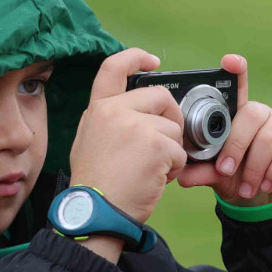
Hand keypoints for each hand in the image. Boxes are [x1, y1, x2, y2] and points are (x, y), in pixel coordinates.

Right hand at [68, 48, 187, 225]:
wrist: (96, 213)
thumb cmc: (97, 186)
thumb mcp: (90, 141)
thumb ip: (112, 120)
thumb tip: (139, 111)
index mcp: (98, 109)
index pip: (114, 68)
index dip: (136, 58)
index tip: (153, 61)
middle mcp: (115, 111)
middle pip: (160, 96)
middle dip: (171, 118)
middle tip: (166, 142)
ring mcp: (136, 126)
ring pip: (174, 128)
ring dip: (171, 150)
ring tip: (151, 169)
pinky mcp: (155, 144)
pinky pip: (180, 151)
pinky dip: (175, 168)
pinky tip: (156, 178)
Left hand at [176, 54, 271, 206]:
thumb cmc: (241, 180)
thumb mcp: (219, 178)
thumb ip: (204, 173)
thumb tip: (183, 176)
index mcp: (239, 117)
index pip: (238, 88)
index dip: (236, 71)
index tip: (229, 60)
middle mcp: (262, 114)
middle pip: (251, 115)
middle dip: (235, 147)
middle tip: (226, 171)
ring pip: (269, 137)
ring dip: (255, 168)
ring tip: (247, 189)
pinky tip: (268, 185)